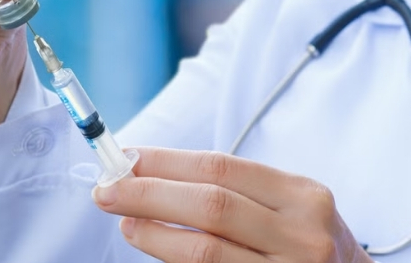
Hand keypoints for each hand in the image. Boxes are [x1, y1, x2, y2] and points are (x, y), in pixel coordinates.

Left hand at [92, 148, 373, 262]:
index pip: (220, 168)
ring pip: (204, 251)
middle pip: (209, 205)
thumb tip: (146, 171)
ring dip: (152, 233)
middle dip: (148, 193)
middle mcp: (303, 236)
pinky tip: (152, 246)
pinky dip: (173, 260)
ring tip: (124, 221)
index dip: (165, 161)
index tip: (126, 157)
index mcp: (303, 196)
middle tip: (107, 189)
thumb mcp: (286, 205)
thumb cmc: (304, 241)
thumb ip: (230, 188)